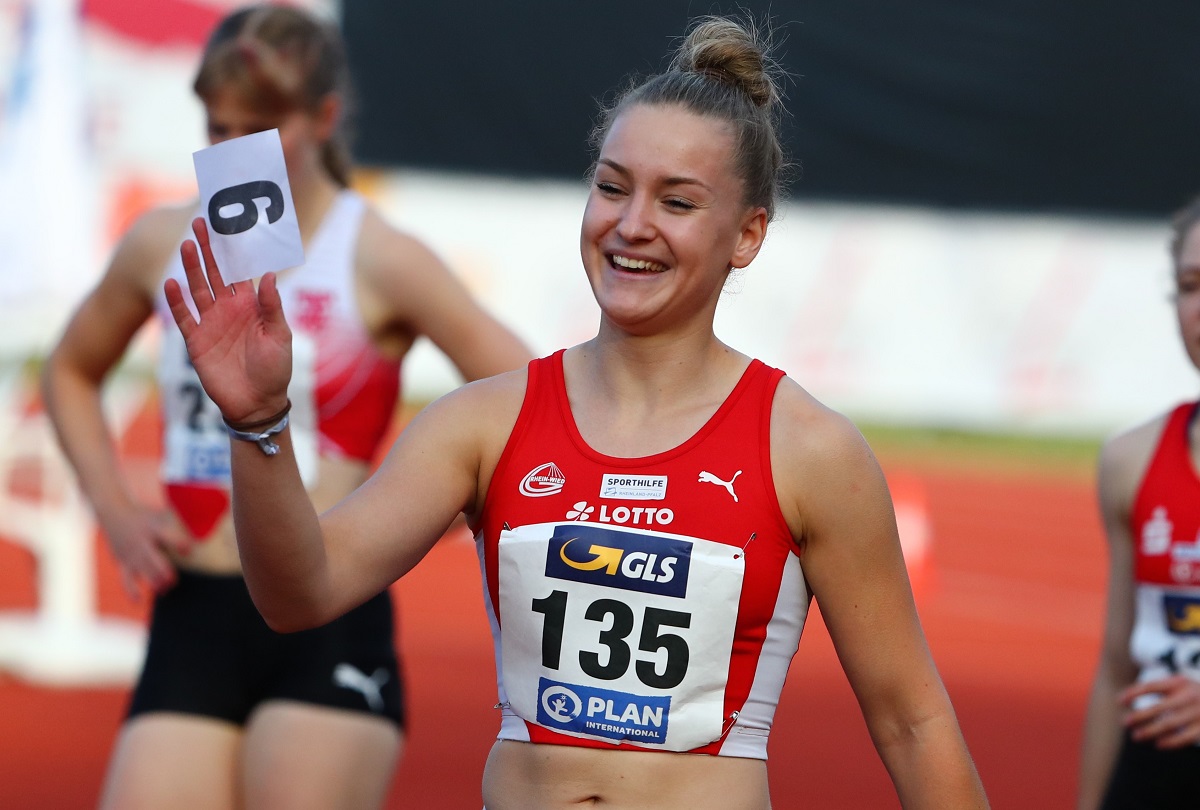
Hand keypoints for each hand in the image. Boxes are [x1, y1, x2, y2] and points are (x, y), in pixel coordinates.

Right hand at [96, 503, 193, 599]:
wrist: (114, 512)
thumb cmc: (144, 516)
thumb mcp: (160, 515)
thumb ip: (178, 524)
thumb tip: (204, 531)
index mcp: (154, 529)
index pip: (168, 537)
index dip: (179, 544)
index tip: (188, 551)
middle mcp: (142, 542)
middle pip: (154, 560)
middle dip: (164, 572)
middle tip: (173, 580)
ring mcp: (131, 553)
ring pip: (143, 572)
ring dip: (155, 582)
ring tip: (165, 589)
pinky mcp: (122, 562)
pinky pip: (125, 579)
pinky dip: (131, 590)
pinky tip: (138, 600)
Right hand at [163, 217, 291, 423]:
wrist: (257, 403)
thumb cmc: (275, 370)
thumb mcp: (280, 336)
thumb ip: (272, 306)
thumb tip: (269, 275)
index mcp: (251, 306)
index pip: (240, 272)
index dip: (234, 251)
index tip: (228, 226)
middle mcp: (228, 309)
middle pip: (215, 273)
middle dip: (208, 249)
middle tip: (200, 223)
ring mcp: (210, 323)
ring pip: (198, 289)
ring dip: (192, 268)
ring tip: (186, 245)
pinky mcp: (196, 340)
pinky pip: (183, 316)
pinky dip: (176, 301)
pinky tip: (170, 283)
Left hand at [1121, 674, 1199, 748]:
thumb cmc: (1194, 694)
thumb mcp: (1181, 685)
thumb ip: (1160, 689)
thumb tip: (1126, 697)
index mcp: (1180, 682)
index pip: (1152, 686)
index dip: (1134, 693)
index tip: (1119, 702)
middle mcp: (1189, 696)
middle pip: (1158, 707)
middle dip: (1139, 716)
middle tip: (1124, 723)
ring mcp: (1198, 712)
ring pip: (1169, 724)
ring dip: (1150, 731)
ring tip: (1136, 736)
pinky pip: (1186, 737)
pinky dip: (1171, 742)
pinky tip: (1158, 744)